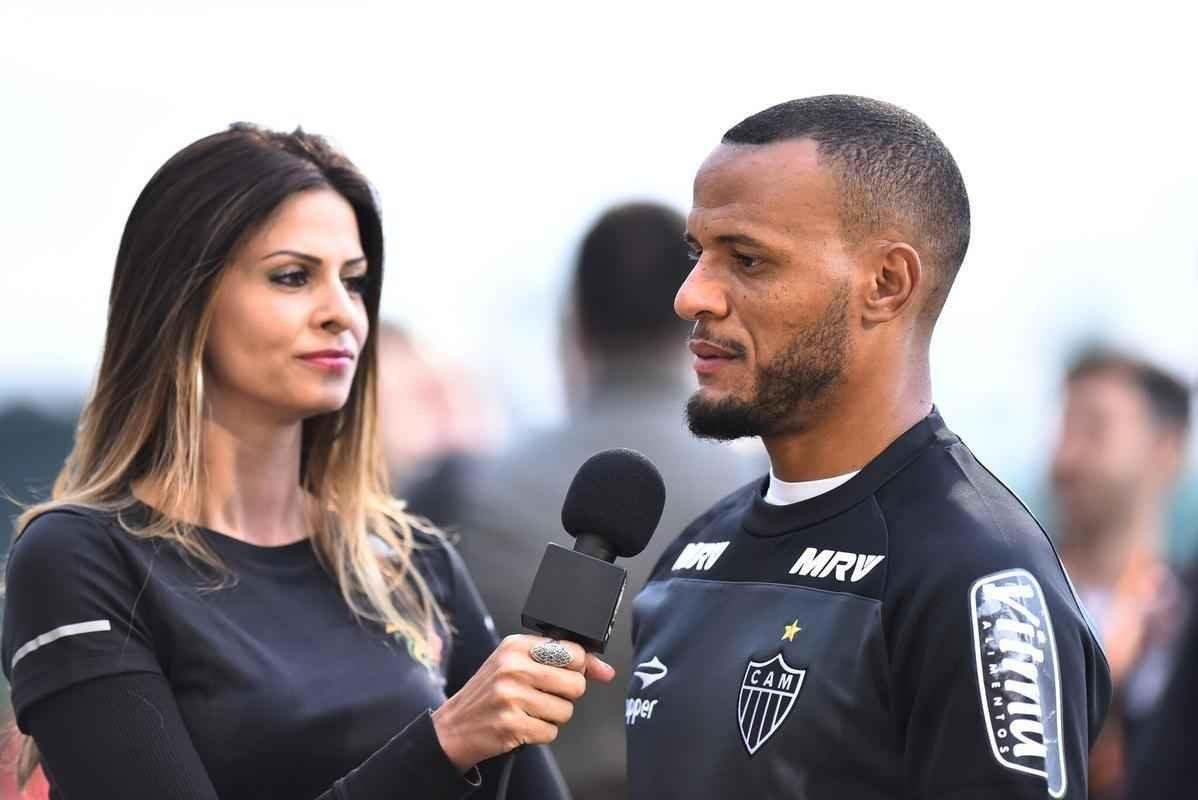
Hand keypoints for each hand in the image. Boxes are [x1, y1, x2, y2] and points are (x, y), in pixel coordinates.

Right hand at [430, 635, 614, 770]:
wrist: (454, 727)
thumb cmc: (489, 694)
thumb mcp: (516, 665)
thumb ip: (561, 662)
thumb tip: (605, 670)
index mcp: (516, 646)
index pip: (571, 651)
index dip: (578, 667)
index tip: (570, 673)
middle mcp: (513, 667)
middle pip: (575, 683)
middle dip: (566, 695)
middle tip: (543, 695)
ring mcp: (512, 696)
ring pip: (566, 710)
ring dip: (553, 716)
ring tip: (530, 710)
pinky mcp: (512, 724)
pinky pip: (551, 732)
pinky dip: (541, 732)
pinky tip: (523, 724)